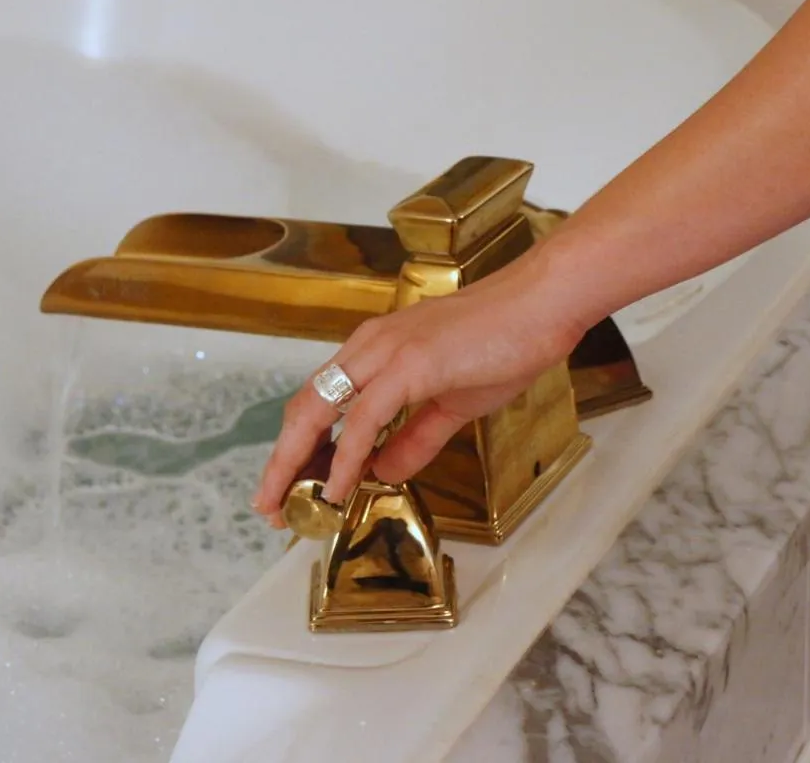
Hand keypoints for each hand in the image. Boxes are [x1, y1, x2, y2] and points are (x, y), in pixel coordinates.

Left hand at [251, 252, 585, 526]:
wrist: (543, 304)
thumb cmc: (505, 343)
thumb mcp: (453, 404)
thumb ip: (415, 439)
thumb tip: (382, 472)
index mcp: (374, 352)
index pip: (318, 401)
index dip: (296, 445)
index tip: (286, 485)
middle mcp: (368, 348)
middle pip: (303, 408)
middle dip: (280, 460)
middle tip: (266, 504)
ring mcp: (385, 353)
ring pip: (319, 410)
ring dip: (296, 462)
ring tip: (285, 504)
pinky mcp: (410, 365)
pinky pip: (365, 418)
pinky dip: (346, 456)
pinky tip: (337, 487)